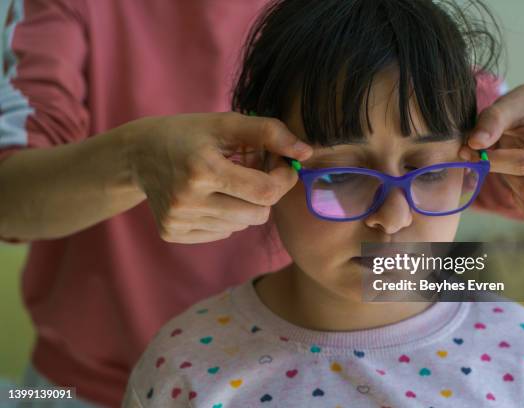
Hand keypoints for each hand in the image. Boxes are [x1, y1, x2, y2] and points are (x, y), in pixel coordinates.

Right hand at [124, 112, 312, 242]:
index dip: (284, 179)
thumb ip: (270, 133)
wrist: (139, 153)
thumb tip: (306, 153)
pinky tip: (211, 197)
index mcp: (202, 169)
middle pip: (258, 214)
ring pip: (242, 225)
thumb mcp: (227, 124)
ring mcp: (178, 220)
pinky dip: (226, 216)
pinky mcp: (172, 233)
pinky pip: (223, 233)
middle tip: (254, 173)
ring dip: (246, 205)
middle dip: (266, 193)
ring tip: (228, 182)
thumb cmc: (190, 133)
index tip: (283, 165)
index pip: (265, 191)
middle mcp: (187, 199)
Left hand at [459, 83, 523, 222]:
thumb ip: (491, 120)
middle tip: (491, 157)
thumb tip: (475, 143)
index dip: (495, 160)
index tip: (475, 150)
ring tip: (507, 163)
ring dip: (510, 186)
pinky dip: (517, 198)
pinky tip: (515, 176)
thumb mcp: (509, 104)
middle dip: (504, 175)